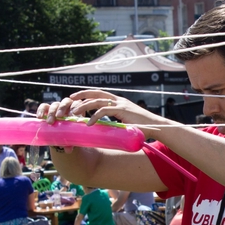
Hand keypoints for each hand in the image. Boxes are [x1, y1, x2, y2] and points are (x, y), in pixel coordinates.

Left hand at [38, 91, 171, 137]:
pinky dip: (95, 116)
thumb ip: (114, 124)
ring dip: (83, 107)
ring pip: (97, 101)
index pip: (98, 93)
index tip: (73, 98)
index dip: (85, 94)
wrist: (157, 127)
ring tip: (73, 113)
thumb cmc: (142, 128)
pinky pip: (105, 111)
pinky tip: (88, 123)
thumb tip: (103, 131)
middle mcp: (118, 100)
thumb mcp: (125, 124)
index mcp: (118, 101)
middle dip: (80, 96)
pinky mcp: (123, 111)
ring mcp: (120, 104)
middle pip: (95, 93)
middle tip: (68, 101)